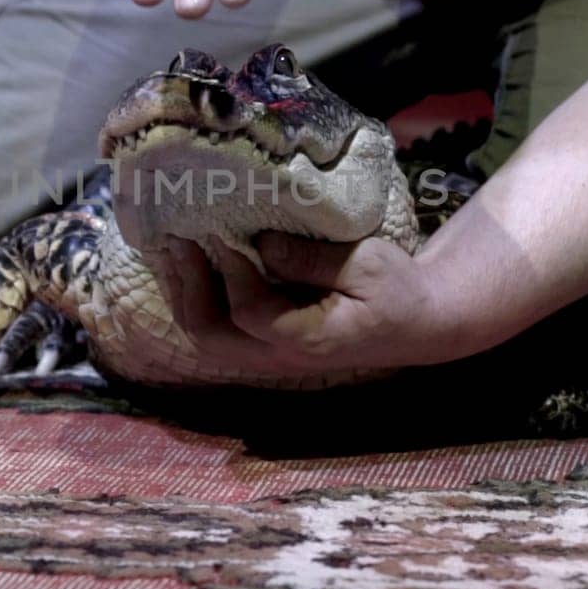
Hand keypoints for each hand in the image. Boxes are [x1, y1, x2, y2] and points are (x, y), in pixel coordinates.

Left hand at [158, 232, 472, 375]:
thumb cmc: (397, 291)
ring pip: (208, 340)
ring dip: (183, 295)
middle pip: (212, 338)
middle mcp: (281, 357)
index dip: (230, 272)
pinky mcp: (266, 347)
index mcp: (310, 338)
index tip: (220, 231)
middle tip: (176, 241)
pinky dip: (197, 300)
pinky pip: (219, 331)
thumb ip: (314, 259)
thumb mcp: (369, 265)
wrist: (416, 325)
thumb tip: (262, 243)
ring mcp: (270, 357)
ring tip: (171, 251)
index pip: (250, 313)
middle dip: (186, 288)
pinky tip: (189, 267)